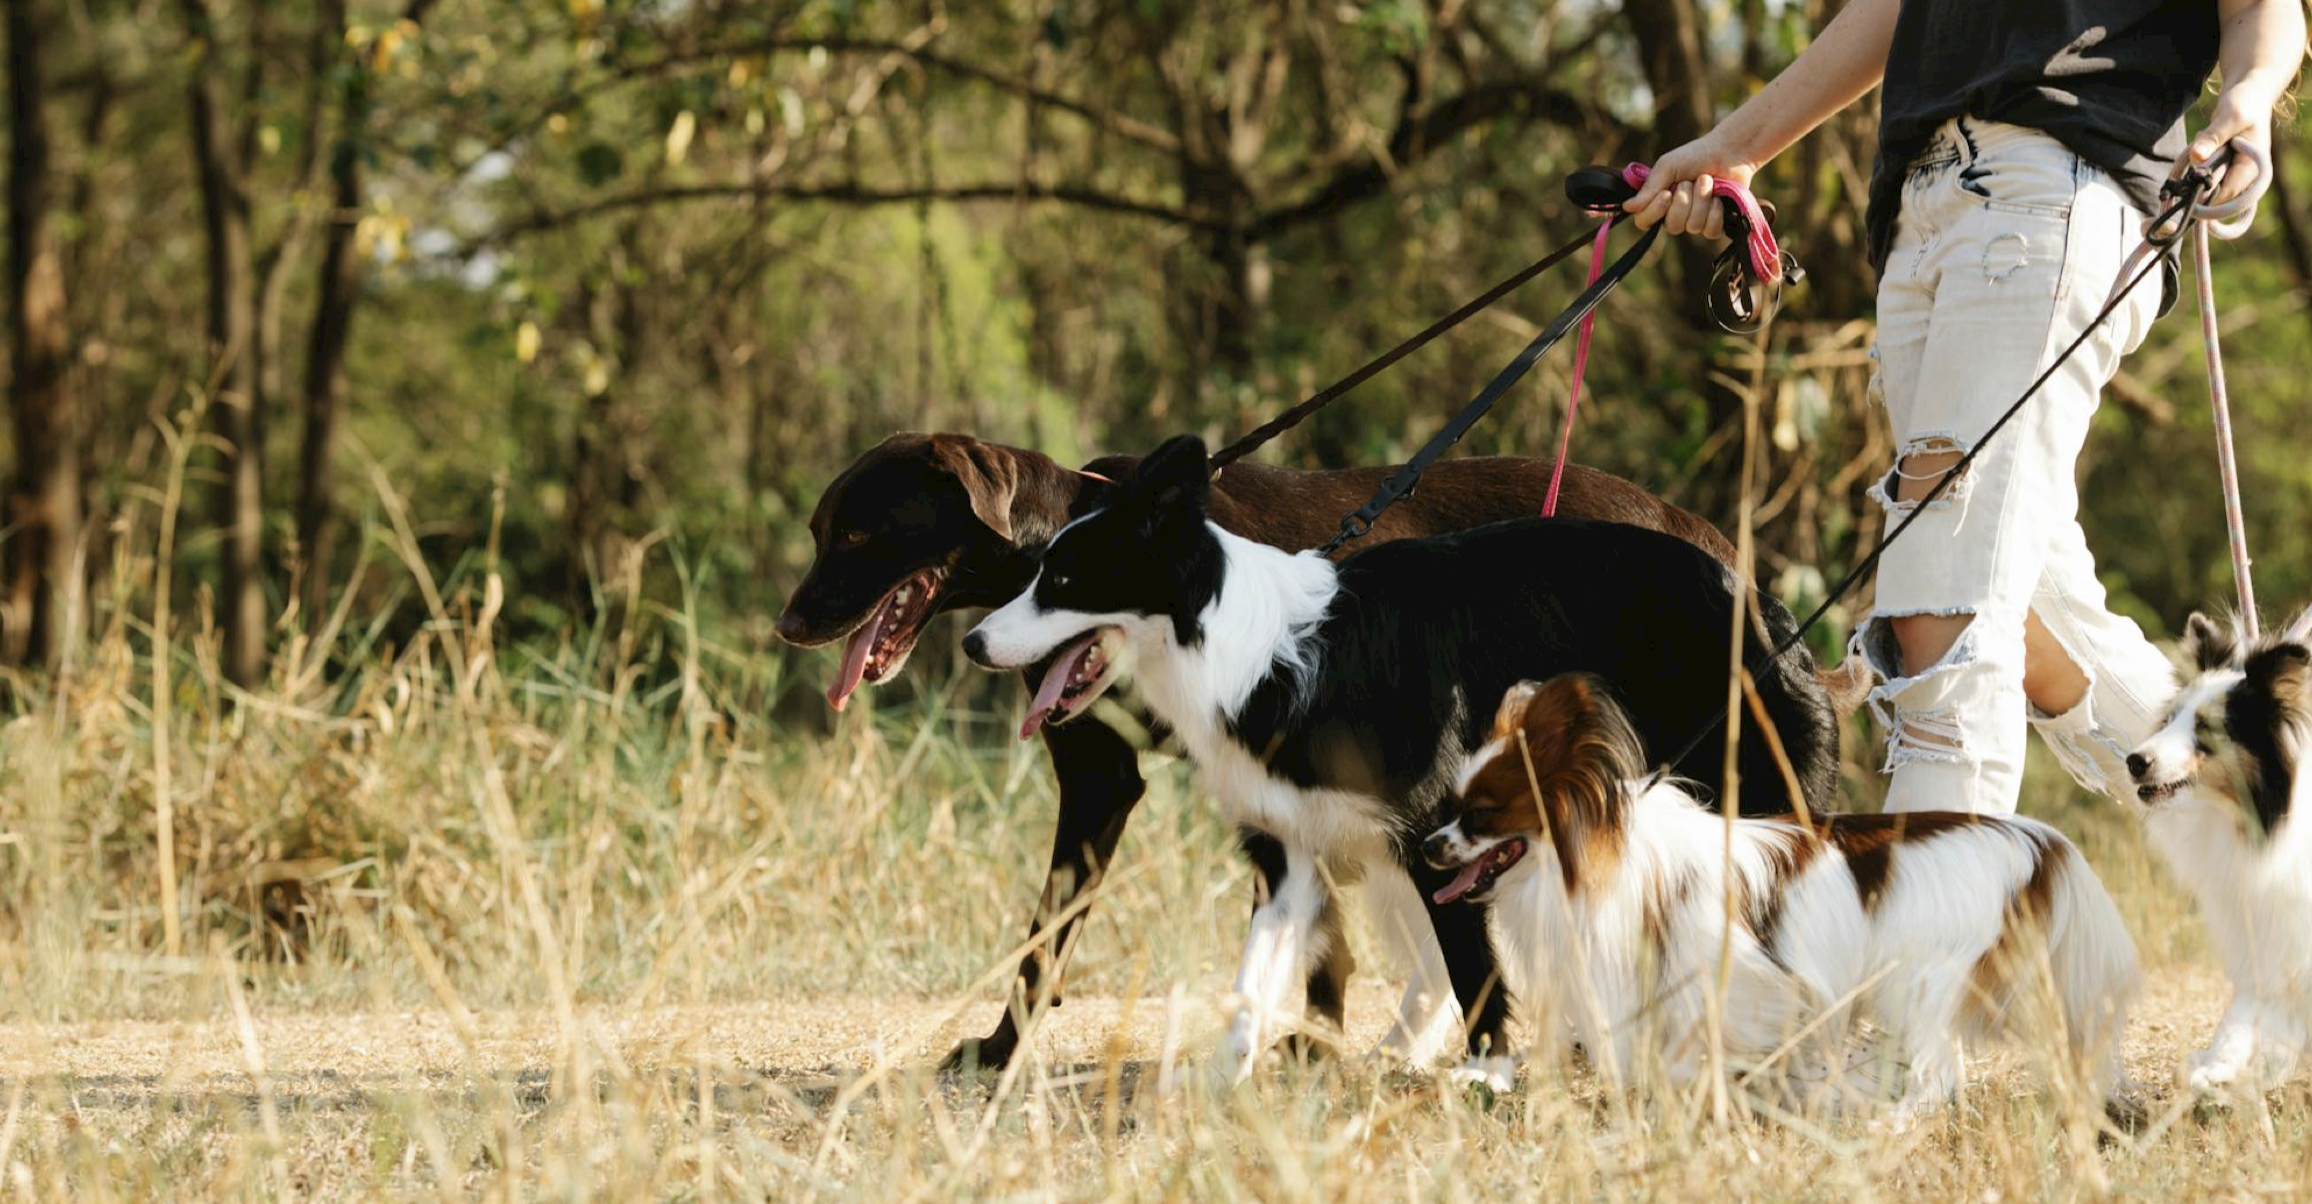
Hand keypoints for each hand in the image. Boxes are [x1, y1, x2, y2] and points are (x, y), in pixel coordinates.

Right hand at [1623, 135, 1758, 238]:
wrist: (1728, 152)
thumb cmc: (1695, 156)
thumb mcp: (1667, 166)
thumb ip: (1648, 188)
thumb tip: (1627, 208)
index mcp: (1658, 201)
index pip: (1644, 221)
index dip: (1654, 211)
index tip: (1666, 194)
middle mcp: (1674, 214)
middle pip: (1672, 226)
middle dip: (1684, 201)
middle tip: (1690, 181)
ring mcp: (1694, 221)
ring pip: (1693, 226)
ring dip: (1702, 199)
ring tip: (1707, 182)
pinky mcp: (1714, 224)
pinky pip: (1710, 230)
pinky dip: (1715, 211)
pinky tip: (1718, 197)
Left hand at [2182, 82, 2277, 206]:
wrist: (2248, 95)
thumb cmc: (2246, 102)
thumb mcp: (2231, 116)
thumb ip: (2213, 137)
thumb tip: (2196, 158)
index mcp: (2254, 168)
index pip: (2227, 194)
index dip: (2203, 196)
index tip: (2184, 185)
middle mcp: (2245, 177)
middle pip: (2213, 195)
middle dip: (2196, 180)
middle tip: (2193, 154)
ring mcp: (2233, 174)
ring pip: (2203, 186)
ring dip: (2192, 171)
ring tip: (2202, 140)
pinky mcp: (2222, 170)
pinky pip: (2199, 177)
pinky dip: (2191, 165)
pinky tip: (2197, 144)